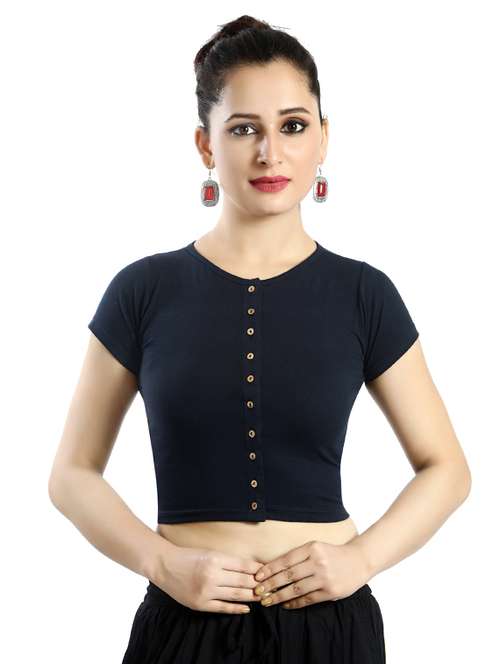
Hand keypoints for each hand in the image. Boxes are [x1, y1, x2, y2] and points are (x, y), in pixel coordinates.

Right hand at [150, 542, 262, 613]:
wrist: (165, 565)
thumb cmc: (188, 556)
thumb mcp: (210, 552)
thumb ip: (228, 561)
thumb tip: (250, 567)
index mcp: (215, 559)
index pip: (243, 566)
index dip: (257, 569)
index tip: (267, 571)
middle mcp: (211, 575)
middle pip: (242, 581)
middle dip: (258, 584)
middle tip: (269, 586)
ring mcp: (206, 591)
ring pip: (235, 595)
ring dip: (251, 596)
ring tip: (262, 597)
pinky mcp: (200, 604)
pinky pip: (223, 608)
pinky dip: (237, 609)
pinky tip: (247, 608)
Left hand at [252, 539, 370, 608]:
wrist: (359, 561)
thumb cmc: (332, 553)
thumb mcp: (316, 547)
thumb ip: (298, 556)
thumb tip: (273, 568)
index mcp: (312, 548)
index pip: (285, 560)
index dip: (269, 569)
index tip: (257, 576)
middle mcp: (317, 562)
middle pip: (288, 575)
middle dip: (270, 584)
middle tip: (258, 591)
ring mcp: (324, 577)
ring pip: (296, 589)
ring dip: (279, 596)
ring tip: (268, 601)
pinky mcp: (330, 592)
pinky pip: (307, 599)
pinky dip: (294, 603)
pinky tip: (285, 605)